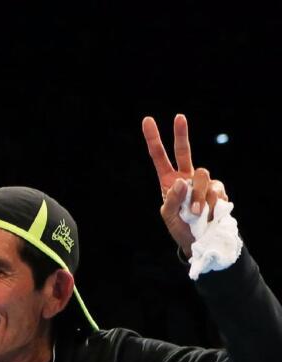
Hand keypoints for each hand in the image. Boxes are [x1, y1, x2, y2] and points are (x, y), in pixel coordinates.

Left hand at [142, 114, 228, 254]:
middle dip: (181, 134)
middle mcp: (185, 177)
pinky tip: (209, 212)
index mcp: (168, 181)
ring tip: (196, 212)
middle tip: (179, 117)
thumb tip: (181, 181)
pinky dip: (210, 202)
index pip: (159, 157)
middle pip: (183, 151)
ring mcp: (202, 181)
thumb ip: (172, 200)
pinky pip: (214, 189)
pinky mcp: (217, 188)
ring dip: (198, 195)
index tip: (147, 120)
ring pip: (201, 174)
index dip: (154, 139)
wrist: (201, 239)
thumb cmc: (181, 226)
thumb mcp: (169, 216)